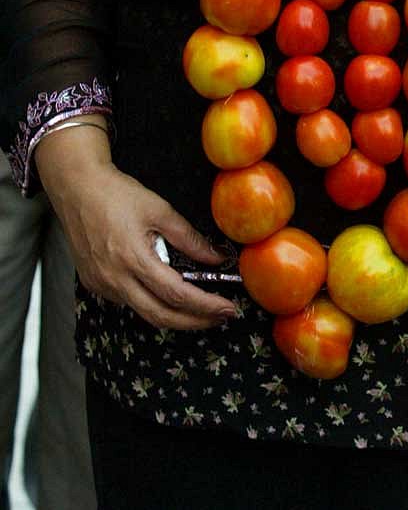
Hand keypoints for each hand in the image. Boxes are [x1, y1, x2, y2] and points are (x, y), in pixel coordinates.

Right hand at [38, 126, 235, 329]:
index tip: (227, 308)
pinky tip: (167, 293)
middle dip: (195, 322)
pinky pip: (128, 301)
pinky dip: (152, 302)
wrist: (77, 189)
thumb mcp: (161, 210)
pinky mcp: (95, 284)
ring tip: (201, 309)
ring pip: (144, 313)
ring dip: (175, 316)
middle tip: (220, 318)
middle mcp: (115, 279)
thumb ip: (190, 239)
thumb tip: (217, 258)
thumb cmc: (117, 194)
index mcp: (134, 259)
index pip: (177, 294)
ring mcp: (102, 285)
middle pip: (161, 316)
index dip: (205, 305)